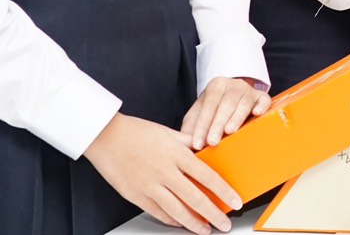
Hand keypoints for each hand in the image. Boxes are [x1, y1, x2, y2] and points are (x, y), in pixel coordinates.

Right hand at [84, 113, 242, 233]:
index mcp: (177, 154)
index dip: (224, 191)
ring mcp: (149, 186)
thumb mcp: (170, 132)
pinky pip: (157, 212)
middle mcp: (165, 172)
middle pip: (194, 198)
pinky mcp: (135, 195)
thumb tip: (210, 146)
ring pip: (176, 210)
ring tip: (206, 230)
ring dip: (193, 223)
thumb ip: (190, 142)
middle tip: (224, 224)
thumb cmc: (137, 132)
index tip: (236, 201)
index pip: (207, 176)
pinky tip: (182, 224)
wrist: (106, 137)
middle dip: (213, 214)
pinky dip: (172, 220)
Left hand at [179, 77, 269, 150]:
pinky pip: (264, 99)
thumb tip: (186, 145)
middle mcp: (233, 85)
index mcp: (216, 86)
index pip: (208, 106)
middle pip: (226, 104)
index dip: (202, 126)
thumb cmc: (212, 109)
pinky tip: (257, 113)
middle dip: (217, 124)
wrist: (231, 94)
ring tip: (229, 132)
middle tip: (212, 142)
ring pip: (243, 103)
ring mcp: (249, 90)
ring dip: (236, 118)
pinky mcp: (261, 96)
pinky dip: (262, 106)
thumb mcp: (198, 114)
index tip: (197, 144)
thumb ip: (191, 127)